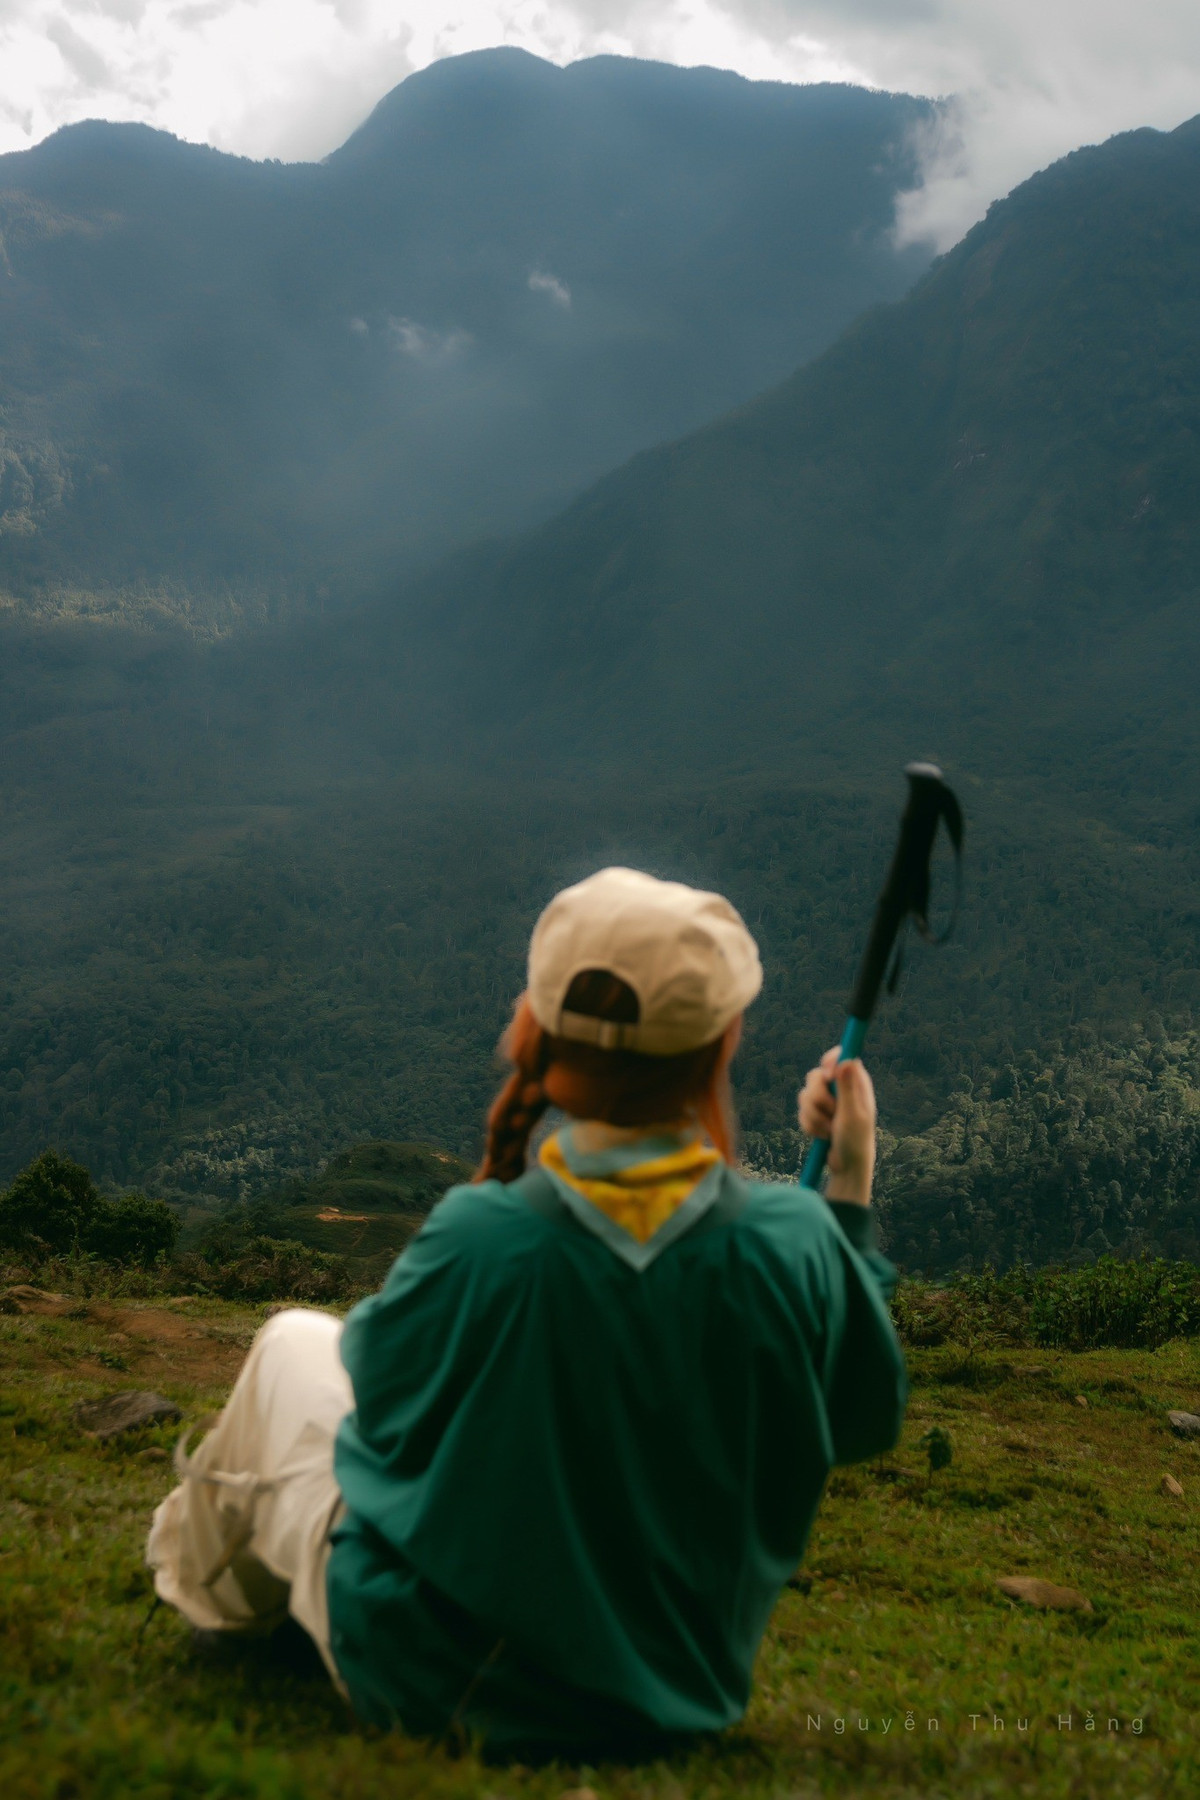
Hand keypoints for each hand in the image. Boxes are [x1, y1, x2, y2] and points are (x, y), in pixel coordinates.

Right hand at [798, 1046, 876, 1205]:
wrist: (847, 1166)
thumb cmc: (856, 1141)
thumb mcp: (853, 1115)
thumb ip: (848, 1088)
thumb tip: (847, 1060)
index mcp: (856, 1083)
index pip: (841, 1056)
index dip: (830, 1061)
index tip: (827, 1075)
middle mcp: (840, 1087)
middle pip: (815, 1075)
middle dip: (818, 1097)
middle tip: (831, 1112)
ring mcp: (827, 1100)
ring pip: (805, 1094)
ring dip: (814, 1116)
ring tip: (829, 1130)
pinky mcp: (815, 1112)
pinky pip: (801, 1111)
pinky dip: (809, 1125)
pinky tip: (823, 1135)